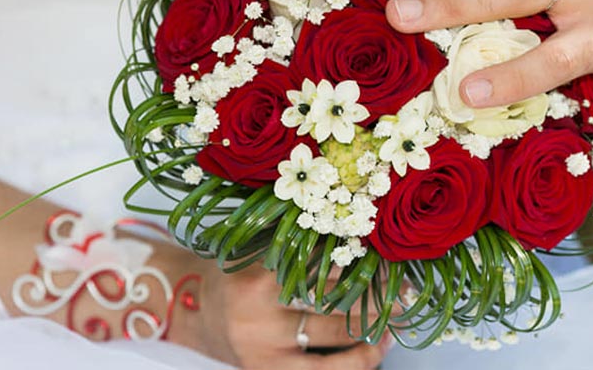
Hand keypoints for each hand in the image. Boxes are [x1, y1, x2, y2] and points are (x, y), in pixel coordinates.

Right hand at [166, 253, 389, 369]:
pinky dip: (360, 359)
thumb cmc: (232, 273)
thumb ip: (299, 241)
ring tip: (398, 310)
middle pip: (335, 295)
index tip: (388, 253)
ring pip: (337, 332)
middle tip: (404, 282)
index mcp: (260, 269)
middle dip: (376, 288)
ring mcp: (266, 345)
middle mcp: (261, 308)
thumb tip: (361, 234)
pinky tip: (379, 345)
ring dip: (374, 321)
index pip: (325, 260)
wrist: (188, 311)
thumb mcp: (257, 247)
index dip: (362, 256)